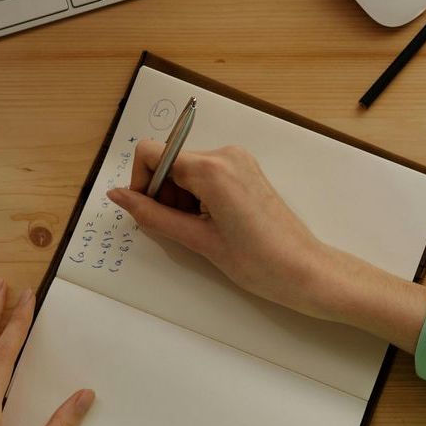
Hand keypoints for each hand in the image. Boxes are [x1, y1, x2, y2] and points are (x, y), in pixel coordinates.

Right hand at [108, 142, 425, 352]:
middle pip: (169, 162)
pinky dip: (198, 197)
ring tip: (201, 231)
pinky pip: (205, 174)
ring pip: (185, 170)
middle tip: (181, 230)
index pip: (152, 153)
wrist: (307, 272)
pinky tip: (213, 224)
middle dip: (163, 195)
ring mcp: (237, 160)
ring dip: (181, 198)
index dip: (142, 182)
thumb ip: (152, 215)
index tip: (149, 212)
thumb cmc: (259, 262)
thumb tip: (118, 196)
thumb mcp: (198, 241)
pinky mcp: (245, 170)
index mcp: (211, 168)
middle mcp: (224, 154)